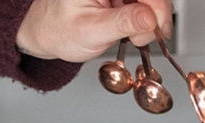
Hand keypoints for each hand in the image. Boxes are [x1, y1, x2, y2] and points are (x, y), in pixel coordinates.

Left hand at [16, 0, 173, 62]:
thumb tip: (150, 18)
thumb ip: (123, 23)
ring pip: (150, 0)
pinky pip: (143, 4)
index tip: (158, 29)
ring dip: (152, 19)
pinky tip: (135, 31)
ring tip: (136, 37)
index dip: (158, 8)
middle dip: (155, 16)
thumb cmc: (57, 30)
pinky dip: (145, 20)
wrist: (46, 32)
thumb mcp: (91, 31)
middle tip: (144, 38)